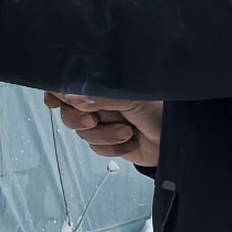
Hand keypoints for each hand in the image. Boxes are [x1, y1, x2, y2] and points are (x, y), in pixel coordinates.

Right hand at [44, 92, 162, 168]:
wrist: (175, 143)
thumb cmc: (162, 112)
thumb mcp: (133, 99)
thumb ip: (103, 96)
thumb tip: (74, 96)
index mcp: (104, 85)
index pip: (71, 83)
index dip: (58, 92)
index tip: (56, 102)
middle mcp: (100, 101)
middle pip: (69, 111)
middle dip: (79, 119)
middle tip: (94, 120)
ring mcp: (103, 122)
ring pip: (83, 132)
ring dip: (105, 135)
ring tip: (127, 131)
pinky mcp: (108, 141)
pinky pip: (95, 147)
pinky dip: (112, 148)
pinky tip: (128, 141)